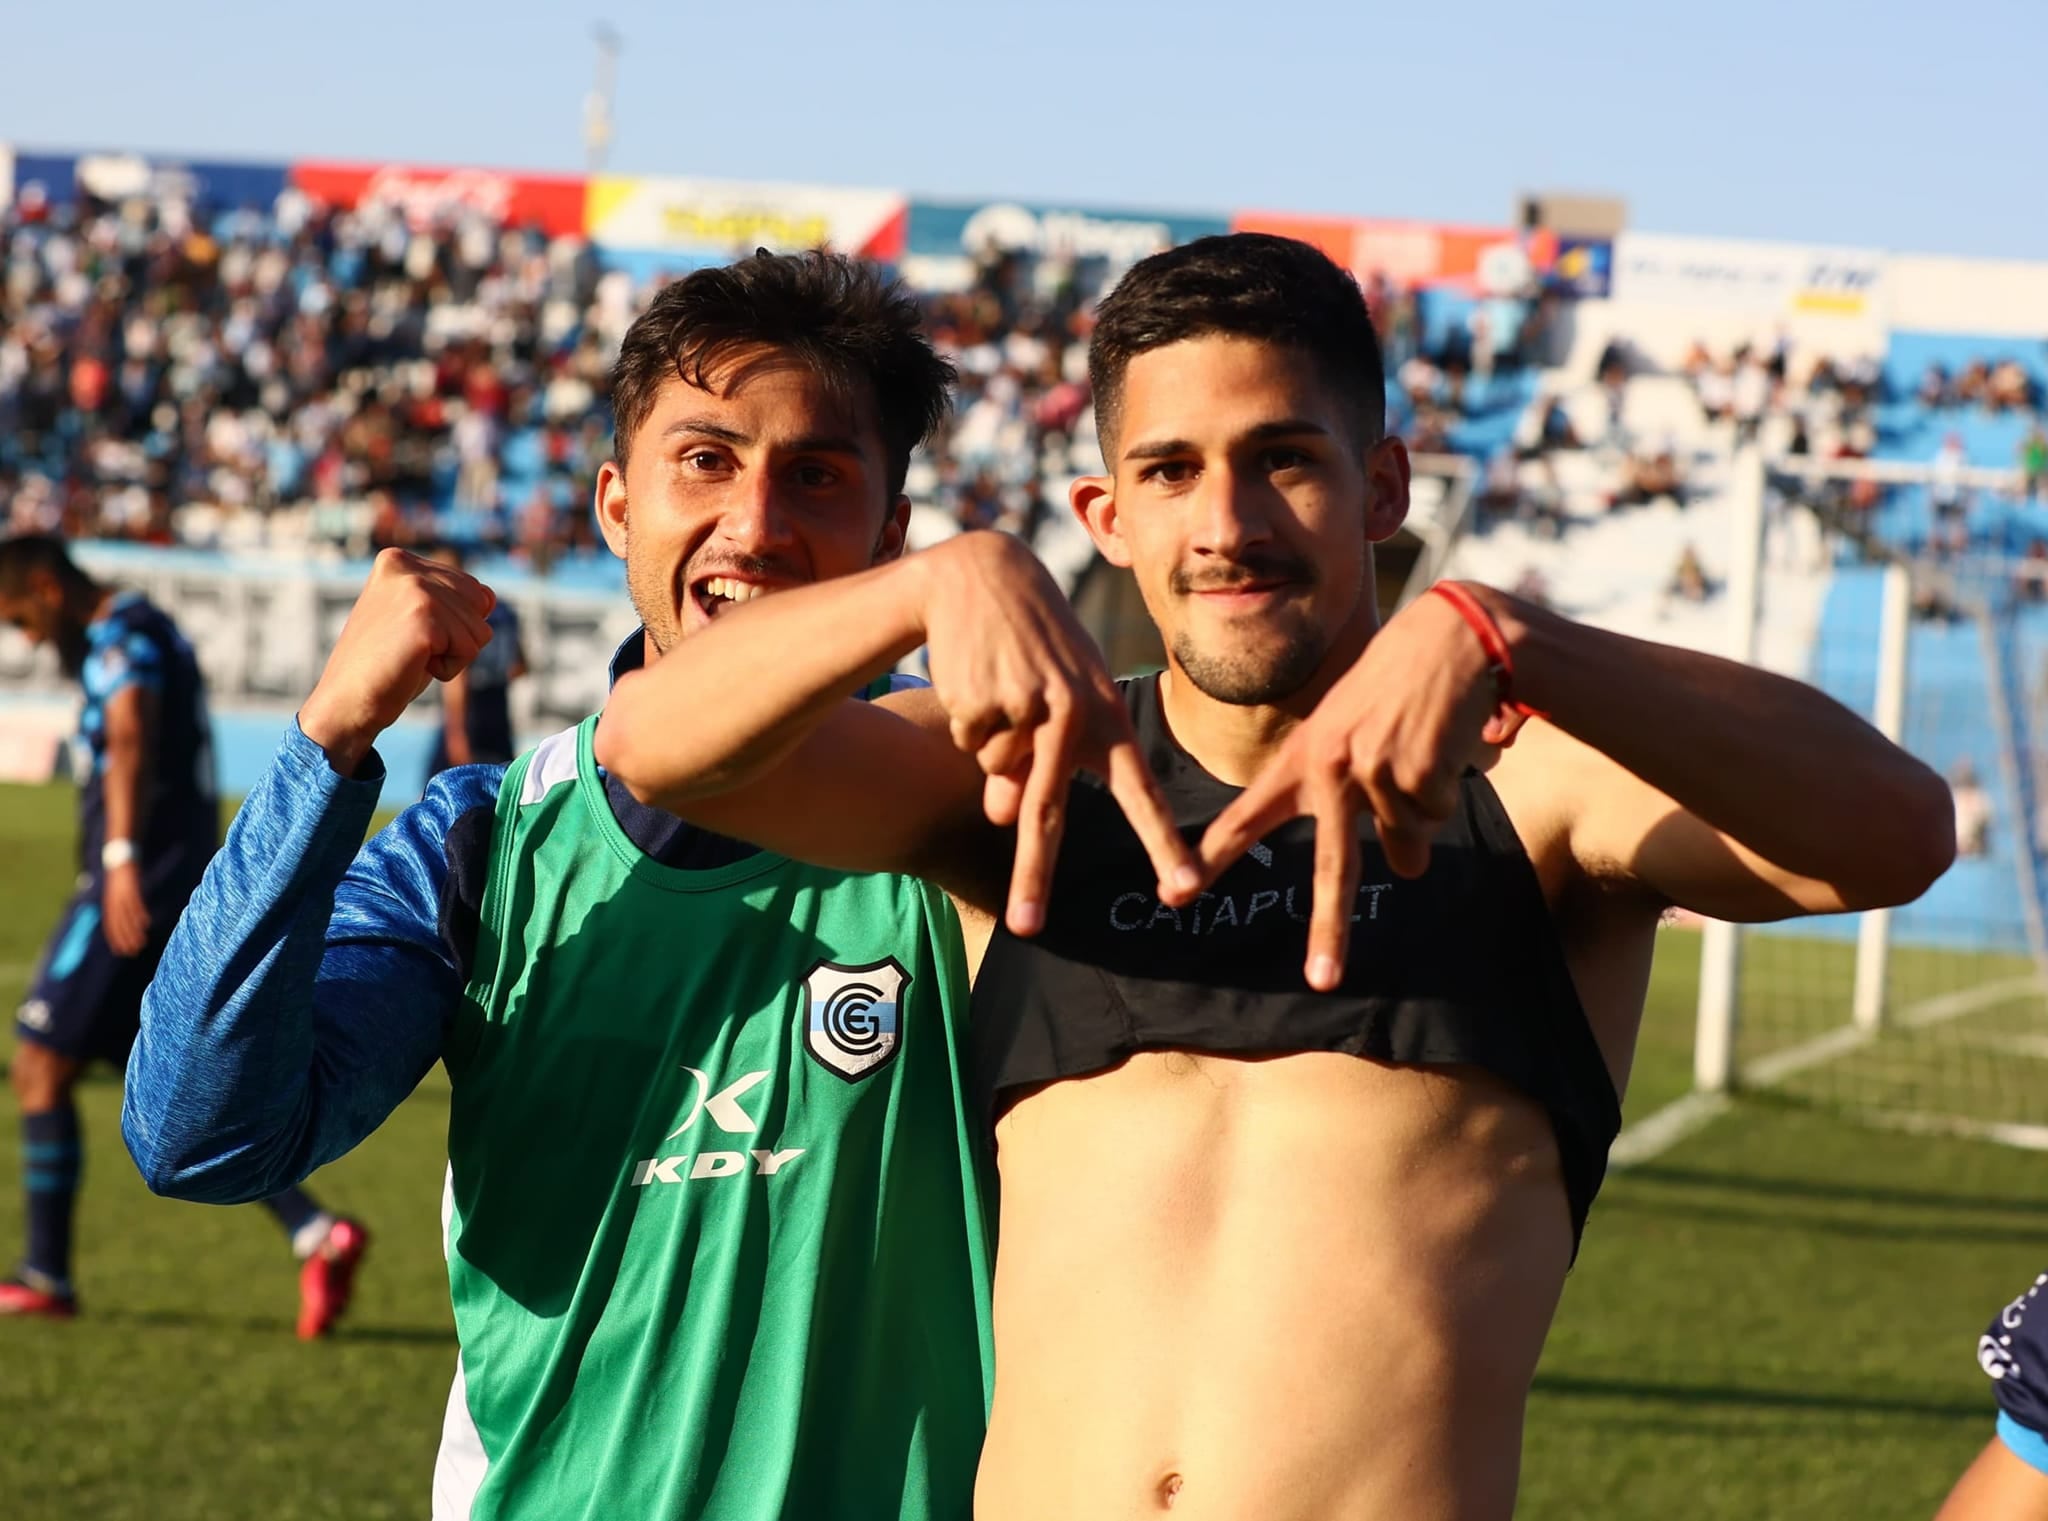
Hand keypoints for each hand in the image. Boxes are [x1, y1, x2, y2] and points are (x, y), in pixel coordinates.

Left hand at [102, 862, 151, 957]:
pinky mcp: (130, 886)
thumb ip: (121, 898)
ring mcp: (122, 893)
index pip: (111, 923)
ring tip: (141, 942)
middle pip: (119, 923)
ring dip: (133, 930)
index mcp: (110, 901)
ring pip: (127, 916)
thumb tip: (125, 908)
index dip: (115, 937)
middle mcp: (114, 899)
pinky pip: (135, 903)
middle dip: (125, 938)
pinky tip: (145, 923)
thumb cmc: (120, 870)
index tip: (121, 950)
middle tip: (132, 952)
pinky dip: (139, 914)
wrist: (120, 852)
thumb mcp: (118, 885)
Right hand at [299, 549, 496, 775]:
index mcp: (399, 560)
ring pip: (479, 630)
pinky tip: (414, 666)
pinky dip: (449, 668)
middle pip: (481, 605)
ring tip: (411, 657)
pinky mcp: (423, 617)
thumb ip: (451, 598)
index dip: (454, 623)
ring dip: (453, 655)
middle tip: (413, 648)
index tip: (412, 633)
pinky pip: (470, 649)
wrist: (347, 701)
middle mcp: (406, 566)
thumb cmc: (386, 664)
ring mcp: (415, 589)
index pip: (472, 589)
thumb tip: (490, 597)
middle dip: (457, 637)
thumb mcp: (418, 619)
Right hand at [918, 533, 1197, 934]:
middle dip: (1034, 874)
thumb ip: (1035, 768)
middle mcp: (1074, 716)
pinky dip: (965, 717)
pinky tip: (977, 674)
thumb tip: (1000, 819)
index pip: (1140, 790)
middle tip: (1027, 928)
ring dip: (987, 743)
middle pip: (1049, 810)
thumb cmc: (1032, 648)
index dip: (1162, 842)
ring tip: (999, 686)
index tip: (1184, 889)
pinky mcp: (984, 697)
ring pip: (994, 770)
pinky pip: (967, 740)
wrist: (982, 575)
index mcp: (1106, 718)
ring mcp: (1027, 707)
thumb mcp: (1050, 703)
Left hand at [1195, 590, 1509, 990]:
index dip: (1212, 858)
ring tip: (1423, 753)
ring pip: (1407, 842)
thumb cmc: (1395, 682)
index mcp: (1301, 758)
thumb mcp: (1350, 728)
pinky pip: (1436, 816)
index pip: (1247, 815)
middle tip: (1322, 981)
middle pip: (1332, 867)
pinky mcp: (1417, 771)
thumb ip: (1358, 797)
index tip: (1175, 894)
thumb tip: (1403, 868)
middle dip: (1329, 928)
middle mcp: (1329, 770)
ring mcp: (1373, 772)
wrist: (1451, 635)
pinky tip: (1442, 745)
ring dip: (1423, 812)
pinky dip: (1447, 791)